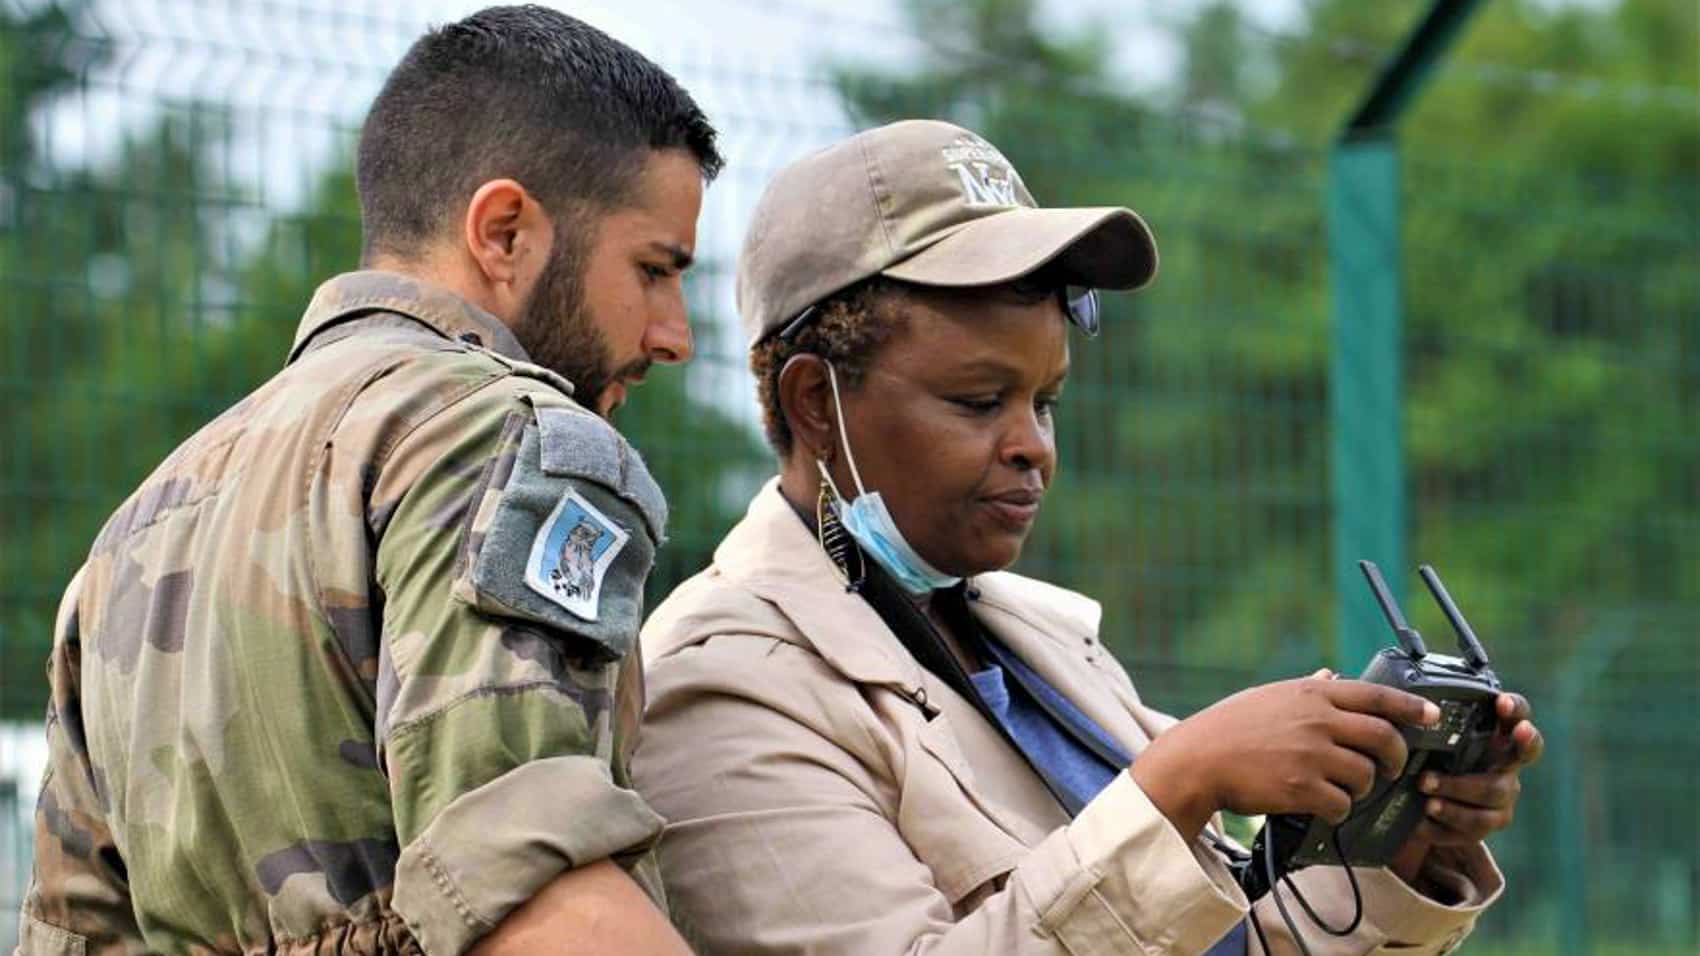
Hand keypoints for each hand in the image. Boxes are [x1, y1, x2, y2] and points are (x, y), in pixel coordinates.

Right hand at [1133, 674, 1440, 837]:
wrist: (1197, 760)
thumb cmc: (1229, 726)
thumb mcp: (1270, 696)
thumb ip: (1307, 689)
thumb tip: (1332, 675)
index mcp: (1312, 694)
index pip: (1377, 695)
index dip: (1412, 708)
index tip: (1431, 717)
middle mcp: (1317, 720)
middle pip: (1384, 738)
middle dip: (1397, 757)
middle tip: (1392, 768)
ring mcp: (1311, 755)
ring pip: (1366, 775)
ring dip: (1362, 787)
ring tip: (1344, 789)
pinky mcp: (1302, 789)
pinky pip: (1342, 803)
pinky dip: (1339, 809)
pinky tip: (1323, 806)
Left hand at [1390, 692, 1543, 882]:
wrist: (1406, 808)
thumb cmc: (1407, 757)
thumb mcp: (1399, 732)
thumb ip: (1380, 709)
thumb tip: (1333, 674)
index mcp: (1485, 732)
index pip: (1514, 714)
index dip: (1515, 708)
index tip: (1501, 702)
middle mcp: (1500, 761)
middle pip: (1526, 751)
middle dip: (1521, 744)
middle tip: (1508, 737)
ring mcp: (1498, 794)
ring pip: (1495, 792)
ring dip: (1460, 787)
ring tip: (1426, 786)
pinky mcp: (1483, 823)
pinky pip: (1474, 826)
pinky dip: (1448, 822)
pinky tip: (1423, 818)